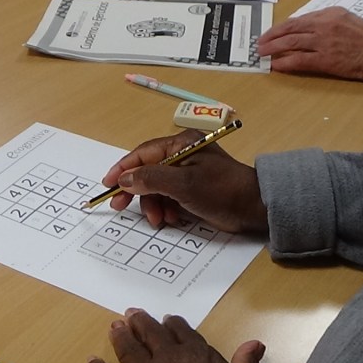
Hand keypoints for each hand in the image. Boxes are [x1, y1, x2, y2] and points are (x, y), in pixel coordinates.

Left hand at [86, 309, 270, 362]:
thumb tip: (254, 343)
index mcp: (199, 355)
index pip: (182, 332)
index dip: (173, 325)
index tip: (166, 320)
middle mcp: (170, 360)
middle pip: (151, 334)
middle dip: (141, 323)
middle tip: (131, 314)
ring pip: (128, 350)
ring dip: (121, 337)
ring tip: (115, 328)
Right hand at [100, 131, 266, 232]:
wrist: (254, 208)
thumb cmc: (222, 191)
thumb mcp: (183, 184)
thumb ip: (151, 179)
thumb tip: (124, 179)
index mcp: (181, 144)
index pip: (143, 153)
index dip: (123, 168)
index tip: (108, 184)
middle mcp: (182, 154)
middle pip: (147, 171)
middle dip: (136, 191)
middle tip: (120, 207)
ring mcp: (187, 172)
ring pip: (156, 187)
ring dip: (153, 204)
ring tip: (158, 219)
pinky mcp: (192, 189)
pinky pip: (168, 196)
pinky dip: (165, 208)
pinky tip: (170, 218)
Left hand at [256, 7, 362, 81]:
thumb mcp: (350, 20)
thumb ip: (329, 23)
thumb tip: (308, 30)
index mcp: (330, 13)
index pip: (300, 19)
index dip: (282, 27)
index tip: (273, 32)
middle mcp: (325, 24)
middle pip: (291, 29)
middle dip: (272, 36)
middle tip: (260, 43)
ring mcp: (324, 42)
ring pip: (290, 43)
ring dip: (273, 48)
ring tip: (262, 53)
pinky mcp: (326, 59)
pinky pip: (299, 60)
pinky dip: (285, 62)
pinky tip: (276, 65)